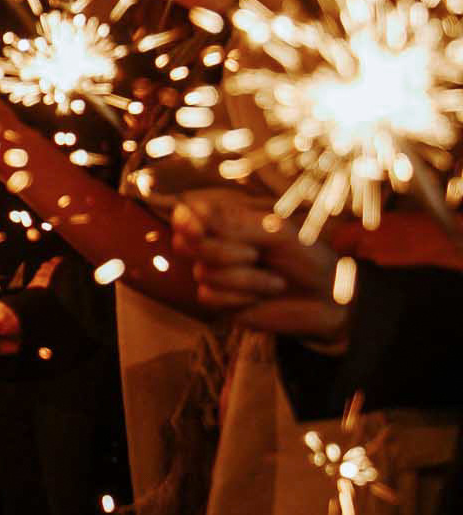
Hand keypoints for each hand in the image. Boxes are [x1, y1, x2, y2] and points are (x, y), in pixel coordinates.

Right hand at [169, 189, 350, 344]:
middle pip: (185, 243)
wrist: (328, 299)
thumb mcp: (274, 233)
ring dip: (245, 279)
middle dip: (219, 251)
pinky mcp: (220, 302)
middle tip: (254, 254)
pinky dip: (239, 297)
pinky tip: (260, 298)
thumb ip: (232, 224)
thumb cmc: (306, 258)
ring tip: (274, 281)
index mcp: (229, 223)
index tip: (198, 227)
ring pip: (203, 273)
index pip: (189, 214)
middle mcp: (216, 247)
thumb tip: (187, 211)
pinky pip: (209, 296)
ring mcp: (216, 275)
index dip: (185, 220)